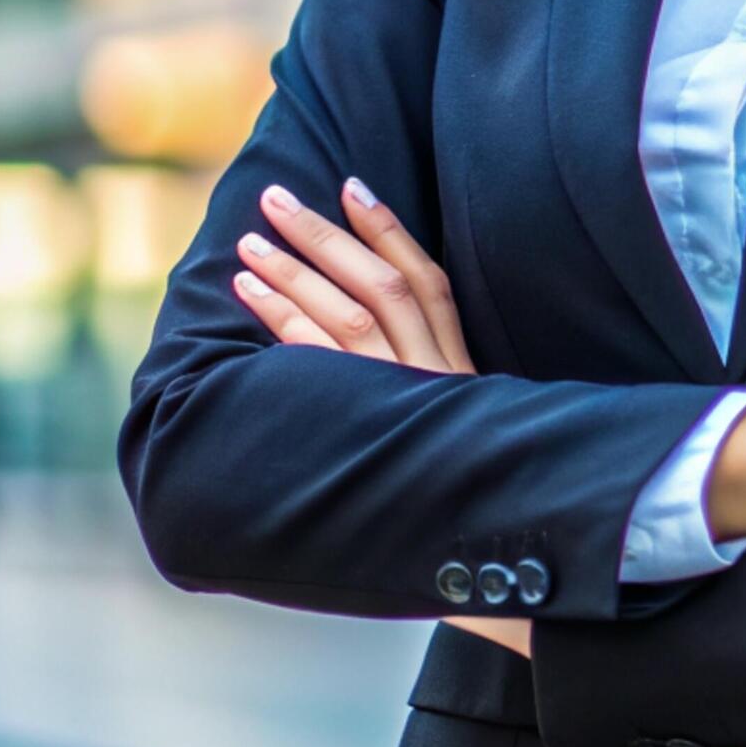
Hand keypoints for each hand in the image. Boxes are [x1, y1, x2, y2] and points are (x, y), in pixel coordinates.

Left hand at [233, 176, 516, 654]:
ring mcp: (405, 404)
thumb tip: (384, 340)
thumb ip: (432, 386)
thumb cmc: (465, 492)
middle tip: (274, 197)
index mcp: (462, 370)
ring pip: (350, 318)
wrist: (495, 560)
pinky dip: (285, 323)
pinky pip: (322, 366)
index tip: (352, 186)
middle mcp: (437, 379)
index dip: (390, 231)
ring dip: (295, 272)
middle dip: (325, 236)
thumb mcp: (465, 428)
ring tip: (250, 243)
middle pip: (382, 288)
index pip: (430, 283)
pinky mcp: (373, 431)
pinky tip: (251, 297)